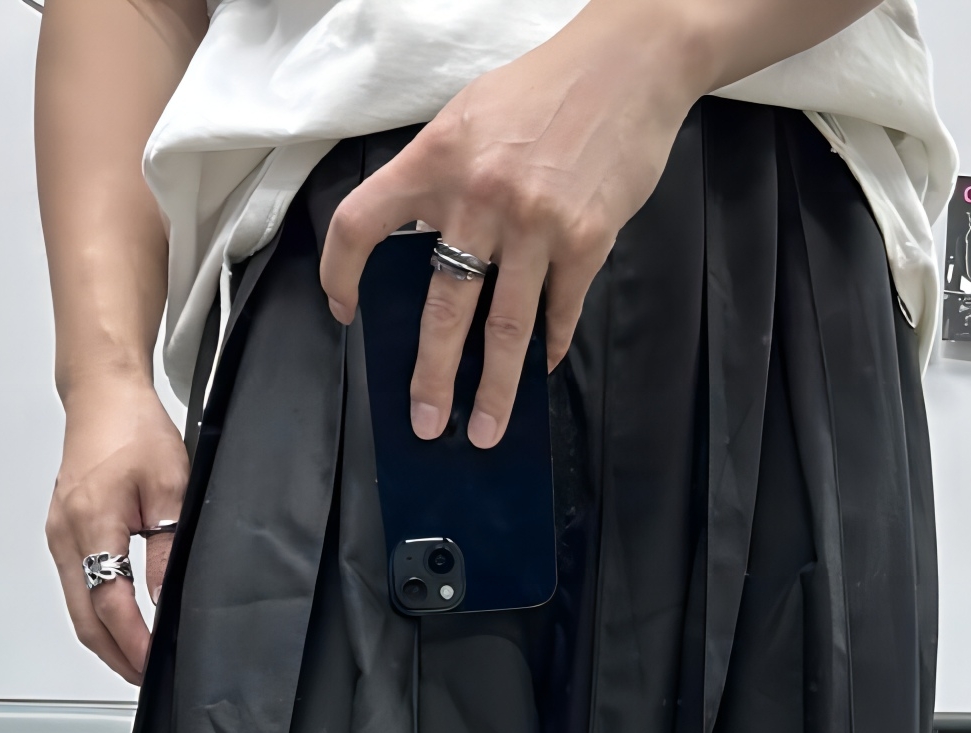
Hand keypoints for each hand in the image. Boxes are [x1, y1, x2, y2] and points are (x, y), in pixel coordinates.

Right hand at [45, 375, 188, 681]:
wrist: (102, 395)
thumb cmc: (134, 428)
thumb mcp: (169, 488)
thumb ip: (166, 549)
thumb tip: (164, 601)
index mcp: (91, 522)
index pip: (111, 603)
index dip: (134, 642)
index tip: (155, 665)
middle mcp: (65, 535)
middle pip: (85, 618)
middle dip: (116, 655)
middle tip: (147, 678)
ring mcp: (58, 536)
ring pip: (76, 607)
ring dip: (105, 639)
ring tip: (138, 660)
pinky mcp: (60, 533)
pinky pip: (74, 588)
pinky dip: (96, 615)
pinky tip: (120, 624)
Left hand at [319, 9, 698, 448]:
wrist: (629, 64)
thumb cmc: (545, 89)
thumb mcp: (471, 118)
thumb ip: (442, 180)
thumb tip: (428, 256)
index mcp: (436, 158)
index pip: (362, 221)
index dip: (341, 271)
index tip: (343, 309)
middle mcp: (480, 196)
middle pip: (444, 307)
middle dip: (432, 376)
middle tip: (426, 422)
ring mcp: (535, 224)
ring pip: (506, 329)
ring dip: (496, 389)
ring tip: (486, 430)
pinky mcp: (585, 240)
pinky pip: (560, 310)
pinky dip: (552, 341)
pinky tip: (545, 362)